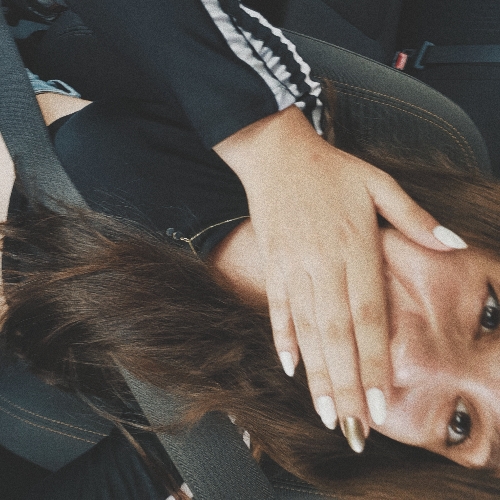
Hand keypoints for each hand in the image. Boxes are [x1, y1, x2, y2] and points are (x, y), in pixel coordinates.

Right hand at [214, 106, 465, 450]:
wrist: (276, 152)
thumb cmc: (331, 169)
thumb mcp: (379, 182)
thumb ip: (414, 218)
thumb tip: (453, 244)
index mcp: (354, 244)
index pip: (368, 315)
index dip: (374, 362)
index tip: (380, 405)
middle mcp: (322, 261)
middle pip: (336, 333)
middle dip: (345, 385)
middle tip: (351, 430)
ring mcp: (292, 264)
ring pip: (305, 328)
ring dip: (315, 373)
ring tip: (324, 414)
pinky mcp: (271, 263)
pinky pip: (276, 307)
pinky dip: (282, 338)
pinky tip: (291, 369)